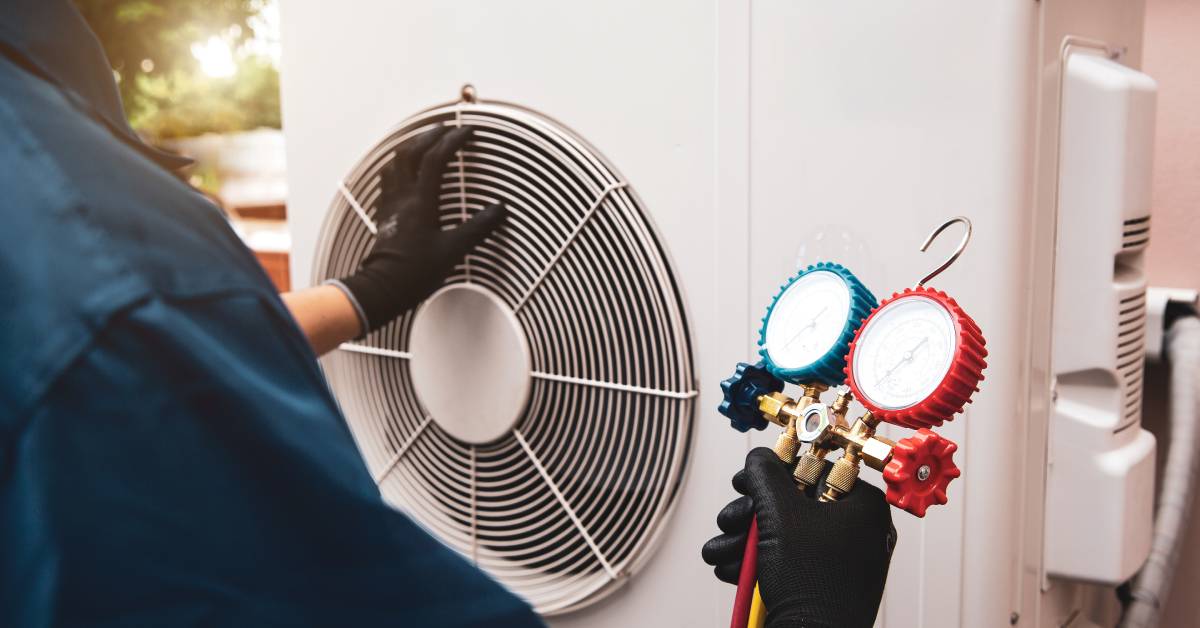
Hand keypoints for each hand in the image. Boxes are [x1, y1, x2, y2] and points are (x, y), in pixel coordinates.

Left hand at [337, 126, 505, 332]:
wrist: (383, 288)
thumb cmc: (413, 273)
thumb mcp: (454, 250)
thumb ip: (479, 227)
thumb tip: (498, 211)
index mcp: (421, 201)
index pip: (436, 158)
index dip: (453, 140)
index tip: (468, 132)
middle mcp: (403, 196)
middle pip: (410, 151)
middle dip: (430, 134)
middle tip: (446, 129)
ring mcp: (391, 203)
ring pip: (395, 161)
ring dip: (411, 145)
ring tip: (425, 140)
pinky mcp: (384, 213)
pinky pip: (388, 178)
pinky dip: (398, 165)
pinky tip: (404, 170)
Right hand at [702, 448, 895, 627]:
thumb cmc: (813, 585)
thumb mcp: (781, 514)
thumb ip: (765, 476)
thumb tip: (759, 458)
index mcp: (863, 506)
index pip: (816, 470)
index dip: (775, 472)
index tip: (749, 478)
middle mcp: (858, 530)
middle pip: (793, 504)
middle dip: (750, 515)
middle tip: (733, 519)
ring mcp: (841, 559)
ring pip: (784, 534)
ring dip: (745, 540)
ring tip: (724, 551)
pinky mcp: (824, 583)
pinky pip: (788, 559)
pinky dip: (757, 561)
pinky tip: (733, 569)